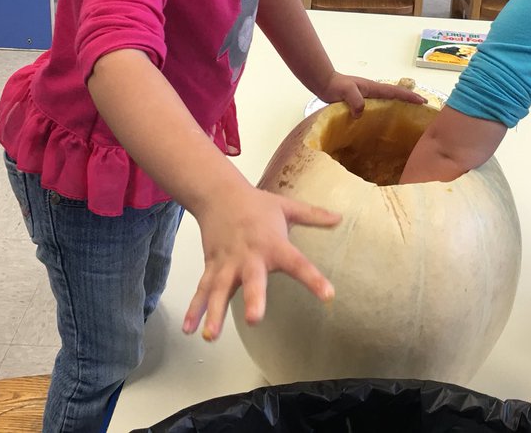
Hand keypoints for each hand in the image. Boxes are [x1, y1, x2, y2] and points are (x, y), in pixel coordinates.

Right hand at [183, 185, 339, 341]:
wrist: (218, 193)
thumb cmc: (256, 203)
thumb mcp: (287, 206)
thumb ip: (313, 216)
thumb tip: (340, 218)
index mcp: (273, 243)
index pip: (297, 263)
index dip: (312, 279)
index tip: (327, 295)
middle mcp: (250, 256)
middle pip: (252, 279)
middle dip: (253, 298)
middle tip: (254, 319)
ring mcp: (227, 263)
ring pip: (219, 290)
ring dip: (214, 313)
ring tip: (210, 337)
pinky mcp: (211, 266)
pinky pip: (202, 290)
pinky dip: (194, 309)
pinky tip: (190, 329)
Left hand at [314, 73, 426, 116]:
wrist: (325, 84)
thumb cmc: (335, 86)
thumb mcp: (345, 91)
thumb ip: (355, 100)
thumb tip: (361, 113)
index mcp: (373, 88)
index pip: (395, 92)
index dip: (409, 96)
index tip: (422, 101)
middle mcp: (374, 91)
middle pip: (396, 95)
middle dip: (410, 99)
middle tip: (423, 106)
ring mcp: (369, 96)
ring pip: (389, 100)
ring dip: (400, 104)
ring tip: (411, 113)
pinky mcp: (363, 102)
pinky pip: (380, 106)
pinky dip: (388, 109)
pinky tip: (388, 119)